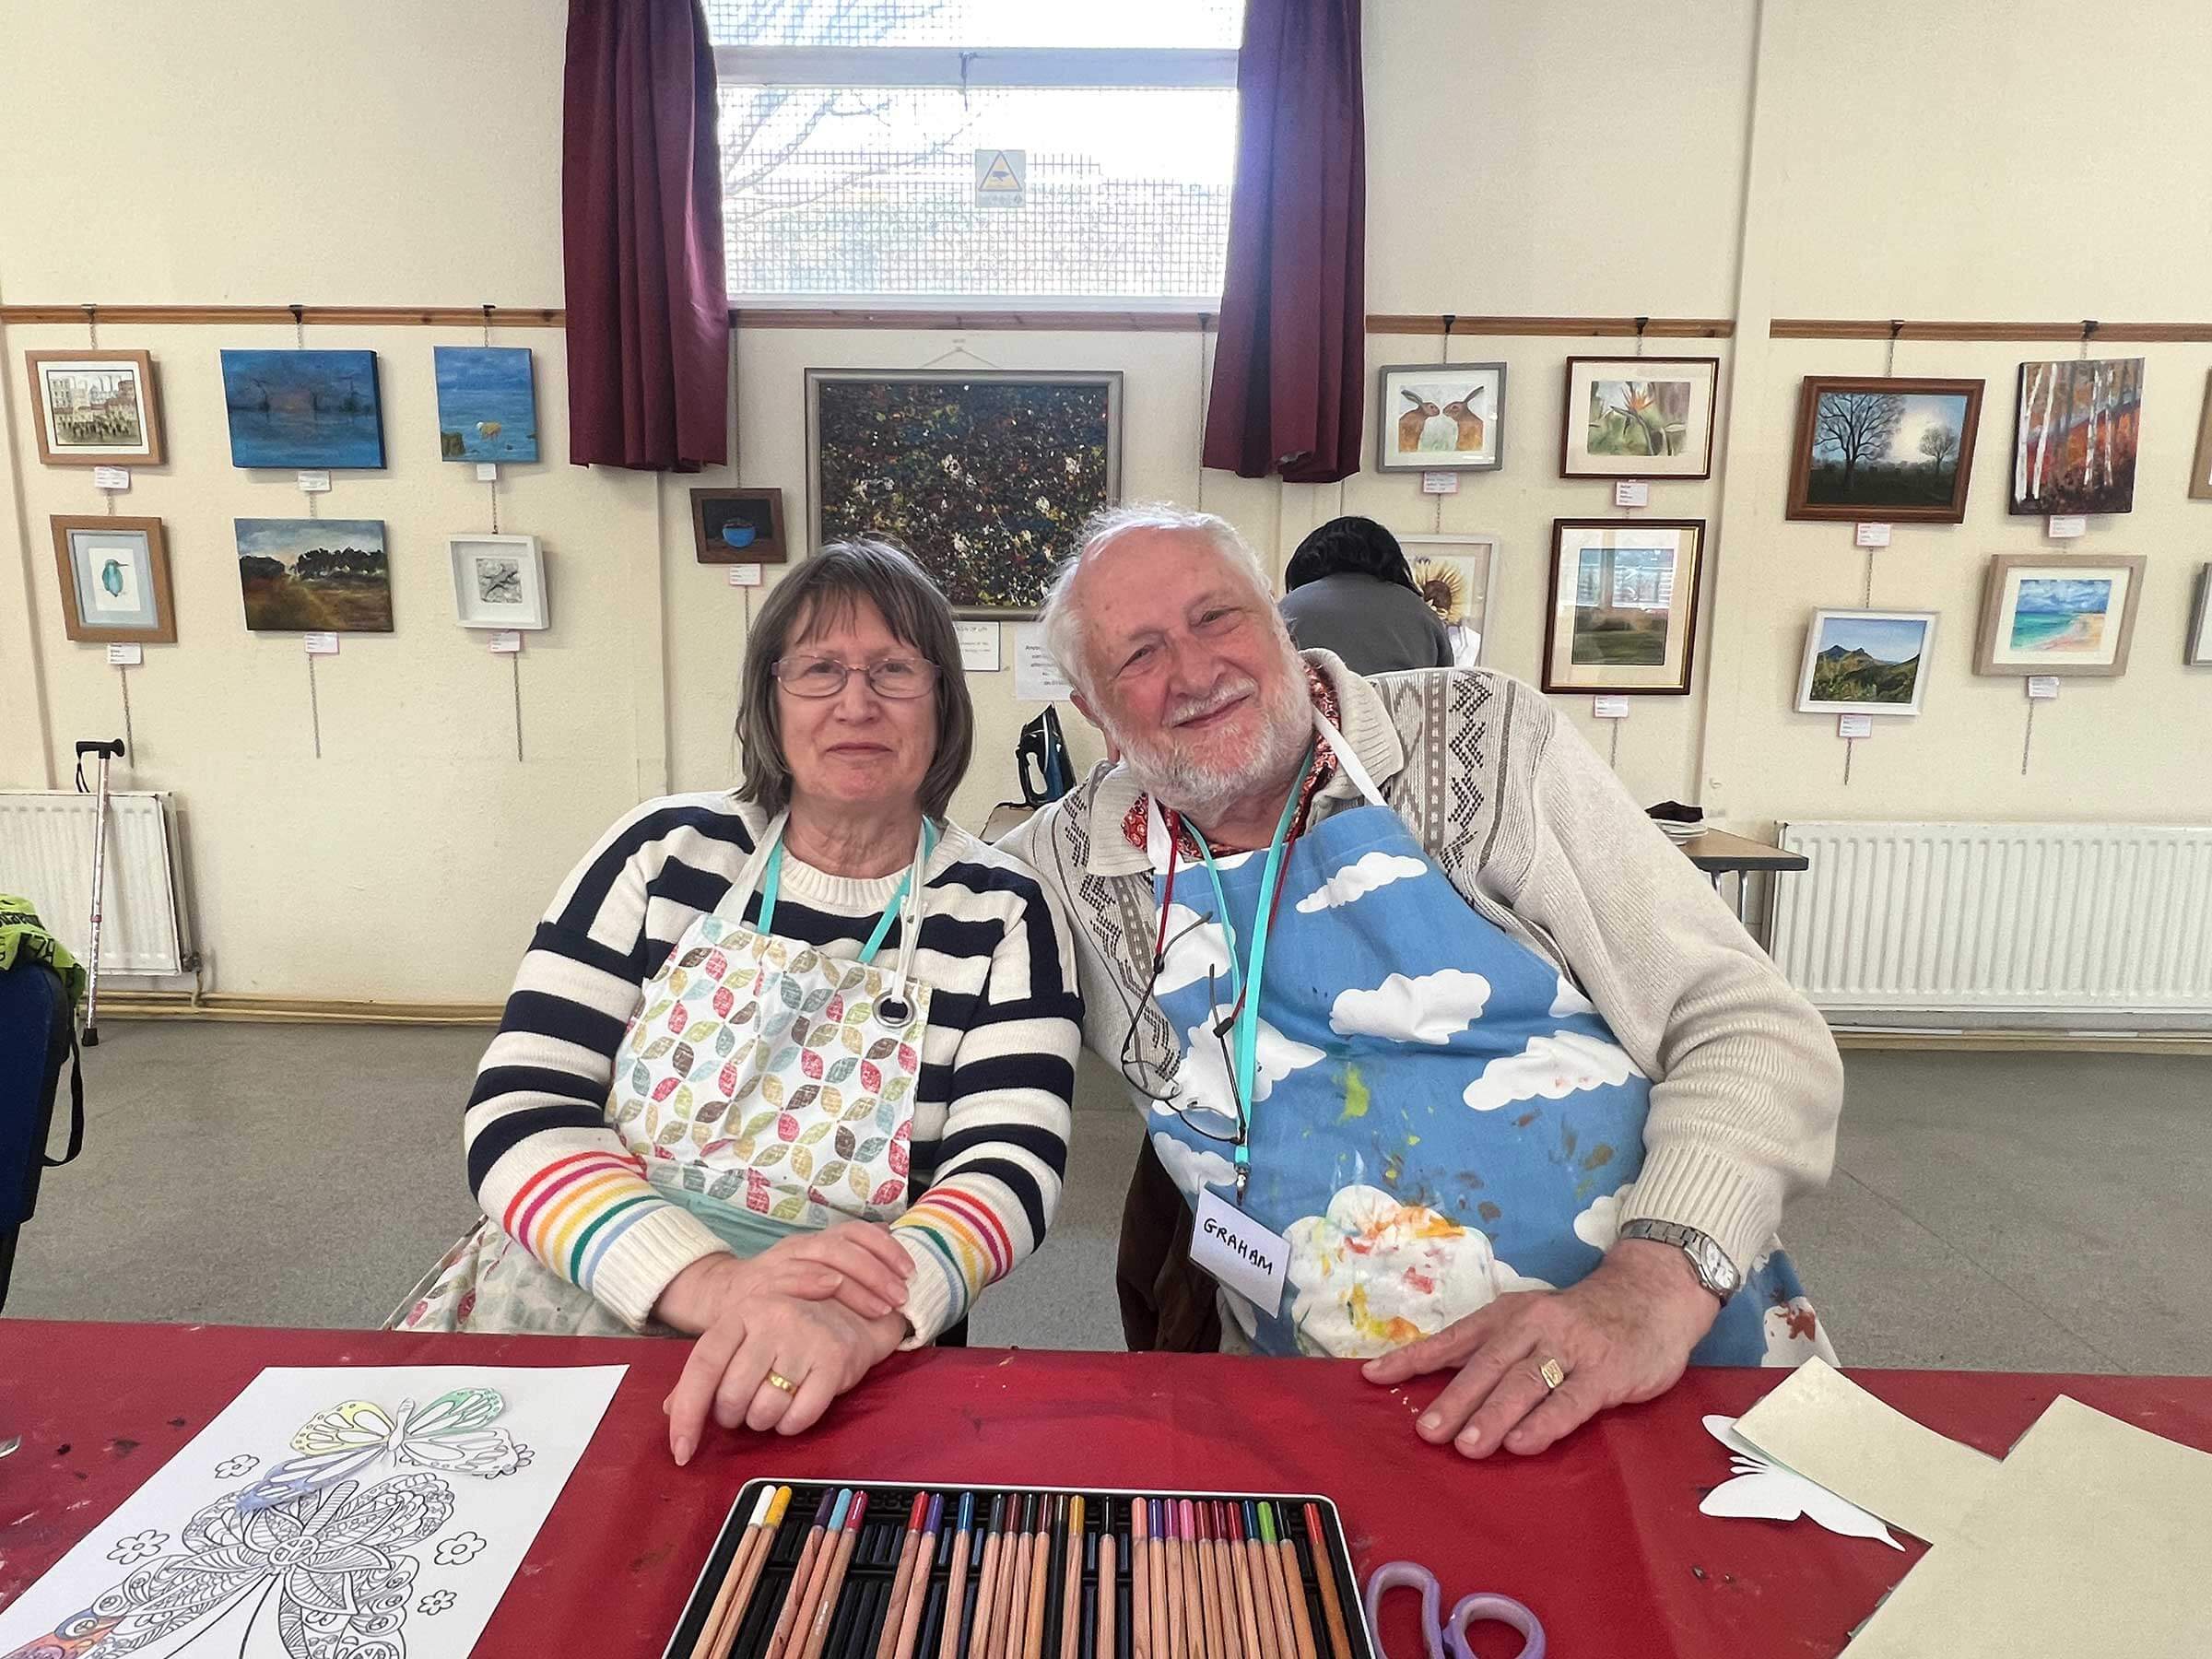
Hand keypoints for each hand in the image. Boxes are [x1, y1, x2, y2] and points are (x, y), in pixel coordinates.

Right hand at [652, 1221, 913, 1331]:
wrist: (719, 1297)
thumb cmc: (777, 1289)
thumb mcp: (812, 1268)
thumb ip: (847, 1255)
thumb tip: (888, 1234)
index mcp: (814, 1242)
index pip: (855, 1232)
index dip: (886, 1248)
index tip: (910, 1271)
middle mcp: (798, 1247)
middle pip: (843, 1246)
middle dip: (877, 1270)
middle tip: (901, 1296)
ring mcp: (778, 1264)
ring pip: (821, 1258)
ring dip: (856, 1282)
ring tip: (881, 1307)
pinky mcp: (759, 1286)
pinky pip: (788, 1277)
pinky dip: (812, 1279)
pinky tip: (833, 1288)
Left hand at [664, 1291, 904, 1463]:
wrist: (851, 1310)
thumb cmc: (787, 1330)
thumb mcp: (744, 1336)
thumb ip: (707, 1370)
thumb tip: (670, 1409)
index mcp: (741, 1312)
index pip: (703, 1365)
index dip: (687, 1413)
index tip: (681, 1451)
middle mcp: (773, 1318)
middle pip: (732, 1394)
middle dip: (733, 1416)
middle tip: (745, 1408)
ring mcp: (806, 1337)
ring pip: (765, 1409)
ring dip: (762, 1421)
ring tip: (772, 1404)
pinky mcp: (835, 1359)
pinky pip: (800, 1416)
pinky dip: (790, 1425)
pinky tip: (794, 1410)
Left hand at [1361, 1239, 1719, 1457]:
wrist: (1650, 1297)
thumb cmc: (1579, 1320)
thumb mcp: (1528, 1322)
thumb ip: (1489, 1350)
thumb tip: (1433, 1380)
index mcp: (1507, 1316)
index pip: (1453, 1338)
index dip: (1414, 1358)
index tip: (1373, 1377)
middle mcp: (1533, 1328)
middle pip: (1487, 1365)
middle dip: (1454, 1399)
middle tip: (1427, 1432)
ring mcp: (1570, 1350)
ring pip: (1524, 1383)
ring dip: (1493, 1415)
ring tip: (1467, 1446)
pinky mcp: (1605, 1374)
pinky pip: (1570, 1401)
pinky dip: (1544, 1423)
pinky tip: (1522, 1444)